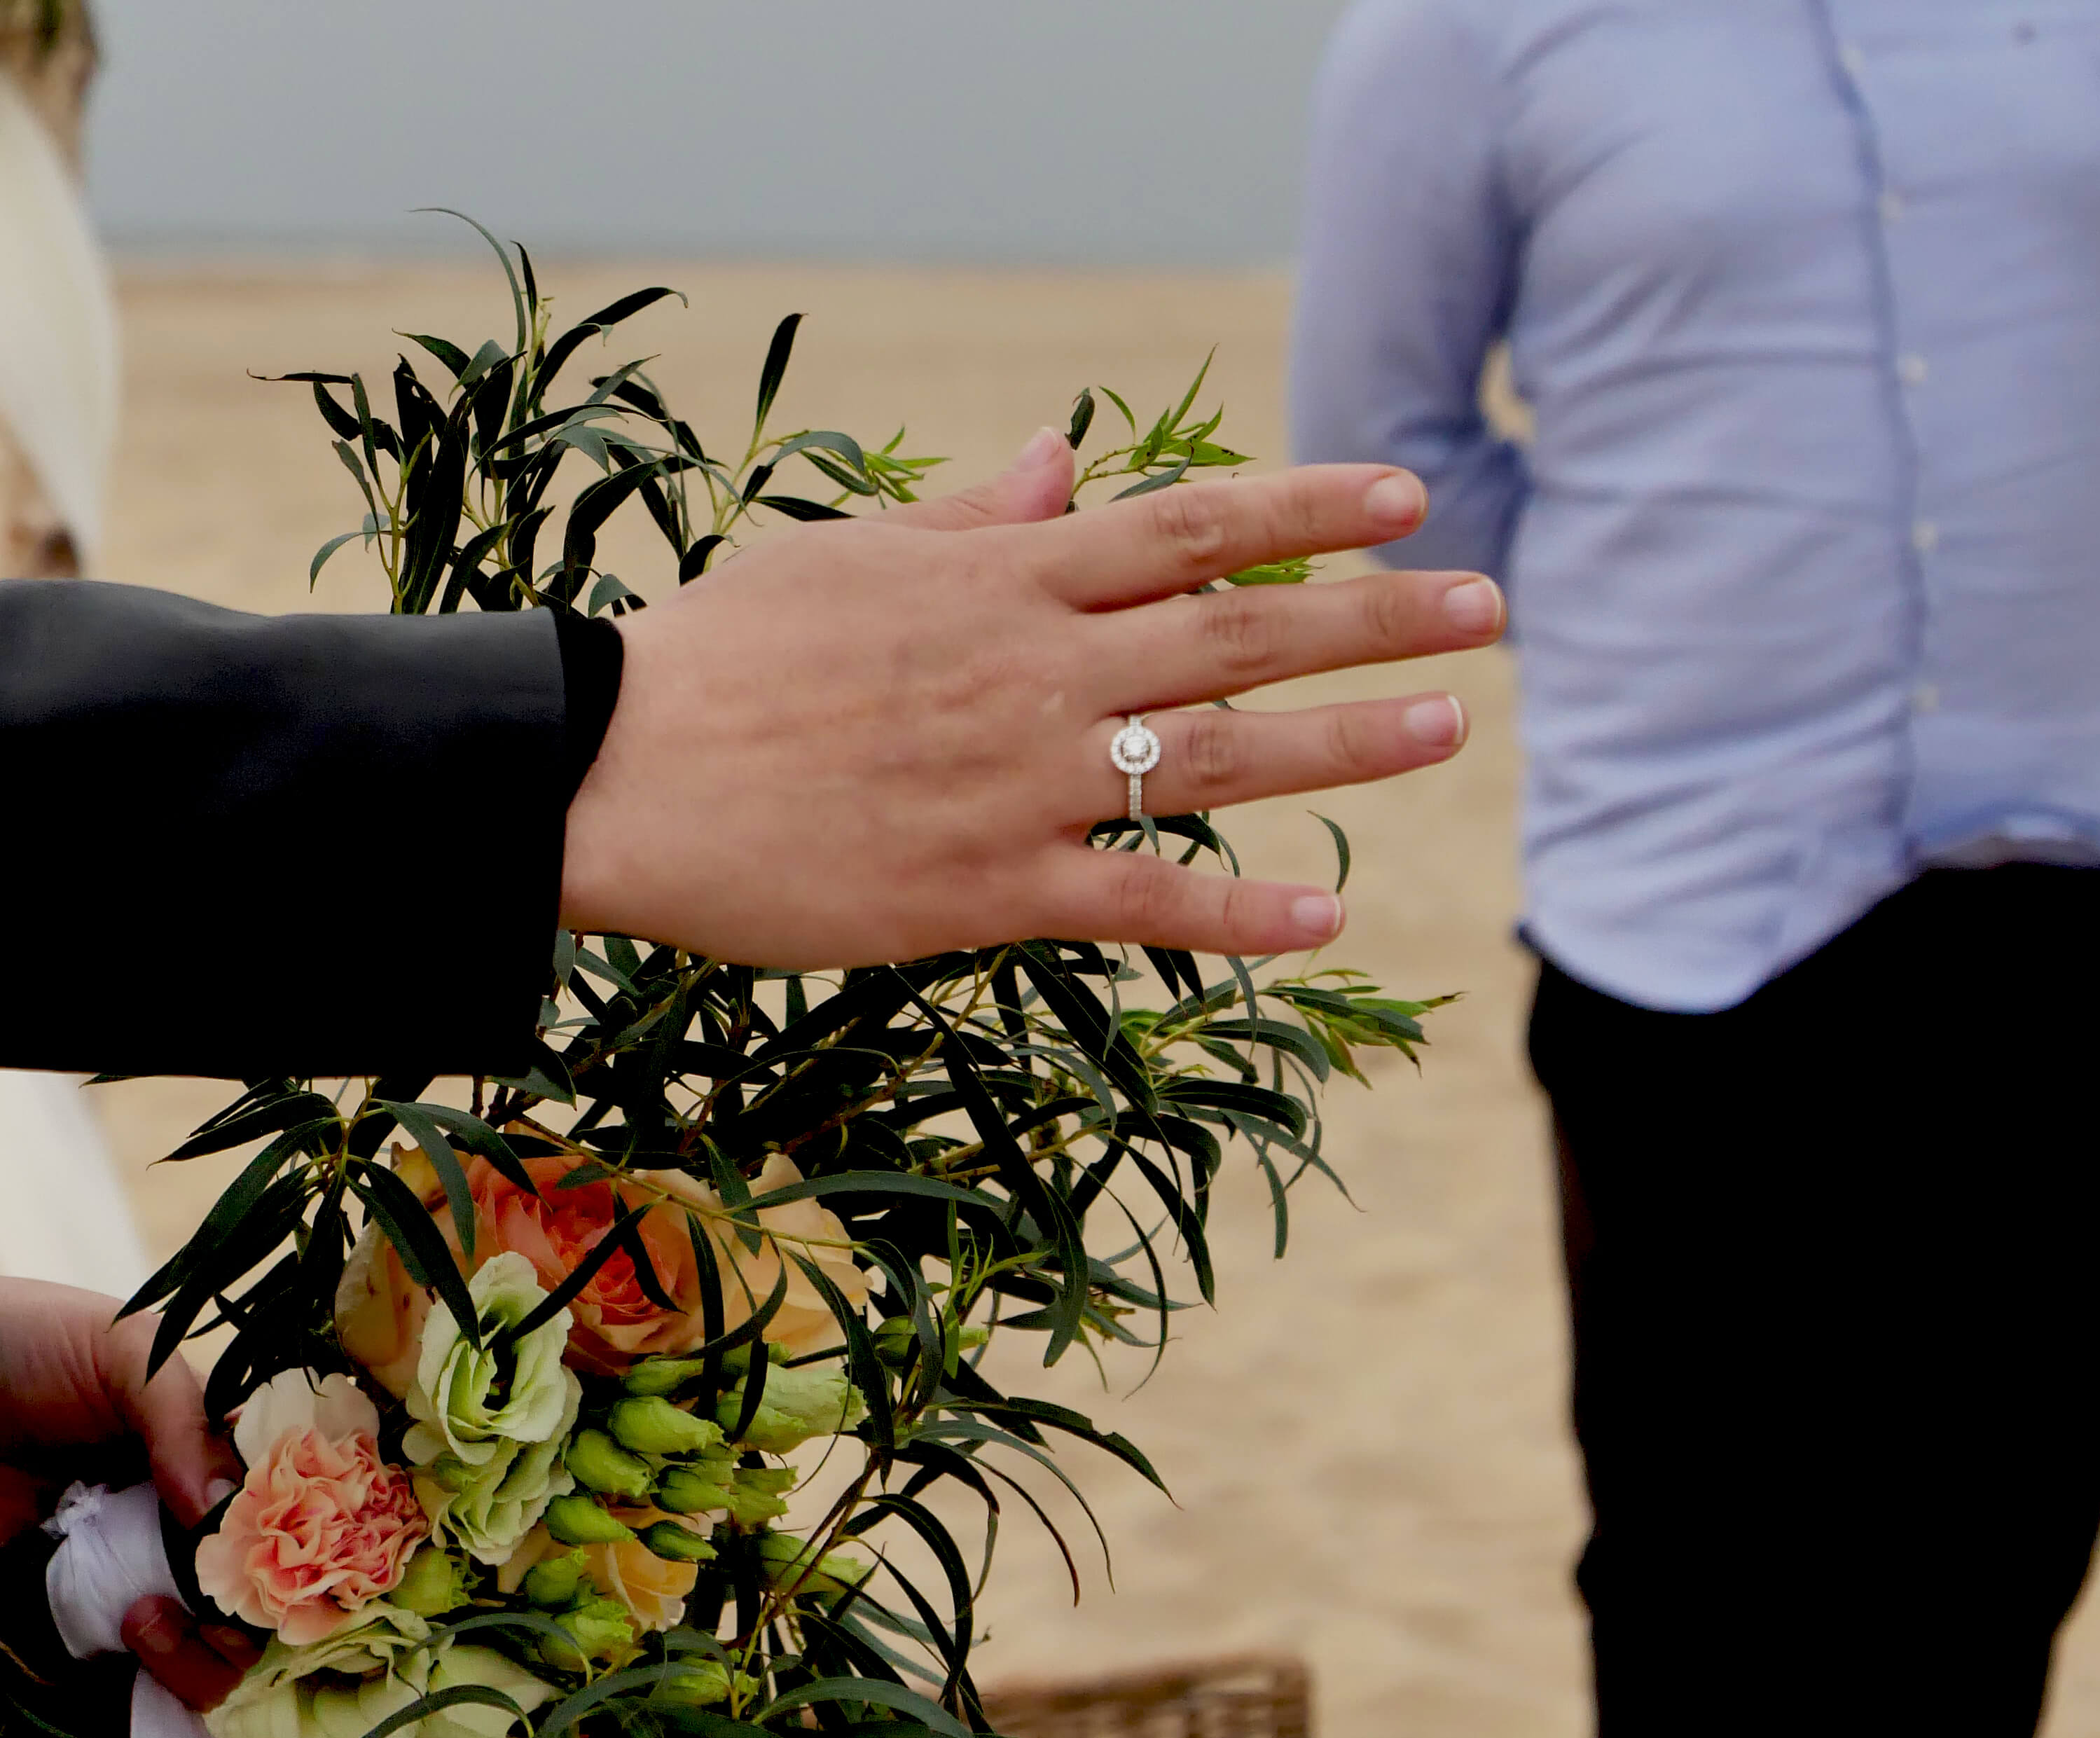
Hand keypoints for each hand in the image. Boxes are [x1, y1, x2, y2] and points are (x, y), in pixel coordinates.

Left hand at [0, 1273, 259, 1708]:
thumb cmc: (17, 1341)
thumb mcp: (120, 1348)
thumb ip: (181, 1417)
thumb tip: (223, 1507)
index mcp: (201, 1462)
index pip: (275, 1528)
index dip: (284, 1557)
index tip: (259, 1563)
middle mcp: (166, 1531)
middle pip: (239, 1614)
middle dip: (237, 1630)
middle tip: (198, 1604)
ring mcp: (105, 1582)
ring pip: (181, 1665)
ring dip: (182, 1665)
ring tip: (136, 1622)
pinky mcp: (38, 1622)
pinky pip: (89, 1683)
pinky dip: (107, 1688)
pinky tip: (103, 1651)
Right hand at [569, 435, 1497, 965]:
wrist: (610, 772)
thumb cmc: (718, 656)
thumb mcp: (847, 558)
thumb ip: (971, 522)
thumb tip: (1059, 460)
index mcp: (1001, 577)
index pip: (1189, 524)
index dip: (1309, 506)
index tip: (1407, 494)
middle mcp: (1034, 669)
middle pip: (1239, 628)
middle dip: (1377, 615)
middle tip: (1490, 605)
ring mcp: (1018, 781)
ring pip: (1217, 756)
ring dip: (1348, 743)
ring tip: (1452, 726)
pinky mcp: (983, 890)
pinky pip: (1139, 898)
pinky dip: (1235, 909)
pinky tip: (1323, 915)